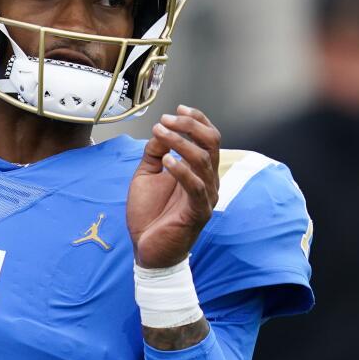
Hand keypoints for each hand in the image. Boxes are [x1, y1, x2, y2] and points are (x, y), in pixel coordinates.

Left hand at [127, 105, 220, 268]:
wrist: (148, 250)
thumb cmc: (150, 215)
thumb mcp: (147, 175)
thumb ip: (154, 153)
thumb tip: (161, 131)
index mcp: (199, 171)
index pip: (208, 138)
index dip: (196, 120)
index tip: (177, 109)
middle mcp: (208, 181)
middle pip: (211, 143)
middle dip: (190, 125)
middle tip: (167, 120)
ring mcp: (205, 197)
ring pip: (204, 160)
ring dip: (181, 142)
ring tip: (161, 135)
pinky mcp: (198, 213)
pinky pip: (196, 186)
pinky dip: (181, 170)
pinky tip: (166, 161)